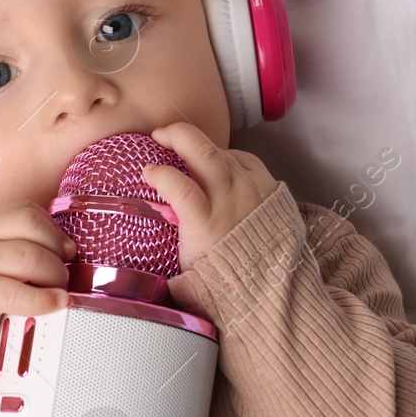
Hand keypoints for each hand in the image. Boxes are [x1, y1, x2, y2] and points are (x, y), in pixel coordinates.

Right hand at [0, 201, 76, 375]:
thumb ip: (14, 250)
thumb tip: (63, 257)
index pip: (25, 210)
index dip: (52, 228)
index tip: (64, 249)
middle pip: (31, 226)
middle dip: (58, 248)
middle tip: (64, 271)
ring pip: (30, 257)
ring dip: (56, 274)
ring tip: (59, 290)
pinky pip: (21, 293)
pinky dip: (46, 300)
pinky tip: (57, 303)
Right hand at [140, 122, 279, 266]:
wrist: (268, 281)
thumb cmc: (221, 270)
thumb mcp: (189, 258)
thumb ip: (176, 229)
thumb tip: (157, 205)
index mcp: (206, 225)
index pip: (180, 187)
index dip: (159, 173)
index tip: (147, 171)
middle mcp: (231, 202)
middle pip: (204, 154)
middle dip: (178, 135)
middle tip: (160, 135)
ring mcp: (252, 191)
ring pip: (223, 152)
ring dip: (200, 146)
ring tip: (185, 149)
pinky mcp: (268, 186)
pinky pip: (244, 158)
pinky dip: (225, 154)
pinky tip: (215, 160)